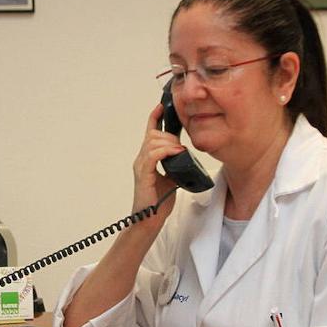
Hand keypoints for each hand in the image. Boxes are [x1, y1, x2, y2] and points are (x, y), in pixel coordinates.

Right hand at [133, 103, 183, 222]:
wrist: (149, 219)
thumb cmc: (158, 201)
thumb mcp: (171, 178)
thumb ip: (175, 164)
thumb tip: (185, 155)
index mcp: (146, 159)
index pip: (149, 133)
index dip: (154, 118)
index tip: (162, 106)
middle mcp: (141, 159)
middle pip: (153, 135)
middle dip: (169, 135)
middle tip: (180, 147)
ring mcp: (141, 166)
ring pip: (153, 142)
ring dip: (169, 143)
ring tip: (179, 151)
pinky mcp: (143, 174)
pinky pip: (153, 154)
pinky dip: (166, 151)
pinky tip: (176, 153)